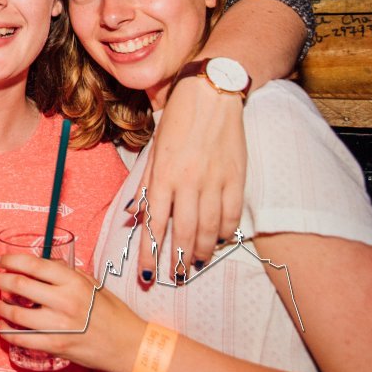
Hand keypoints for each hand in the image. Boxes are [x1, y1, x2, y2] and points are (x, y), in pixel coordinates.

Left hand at [0, 252, 143, 371]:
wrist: (130, 345)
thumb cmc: (113, 313)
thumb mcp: (93, 284)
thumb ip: (68, 272)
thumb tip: (44, 263)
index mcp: (73, 282)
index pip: (33, 265)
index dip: (11, 260)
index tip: (1, 260)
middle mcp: (64, 301)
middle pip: (19, 285)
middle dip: (1, 280)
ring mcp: (58, 325)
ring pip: (16, 313)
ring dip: (1, 306)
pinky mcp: (55, 346)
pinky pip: (22, 339)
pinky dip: (7, 331)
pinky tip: (3, 326)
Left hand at [132, 76, 244, 281]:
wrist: (212, 94)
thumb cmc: (177, 120)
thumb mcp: (153, 150)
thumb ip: (145, 184)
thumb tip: (134, 215)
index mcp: (163, 175)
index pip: (153, 224)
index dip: (149, 253)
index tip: (146, 274)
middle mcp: (188, 182)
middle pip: (183, 232)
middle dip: (176, 260)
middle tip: (174, 277)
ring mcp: (215, 181)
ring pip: (209, 229)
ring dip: (201, 252)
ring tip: (194, 264)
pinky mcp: (237, 178)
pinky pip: (231, 215)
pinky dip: (225, 232)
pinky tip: (219, 240)